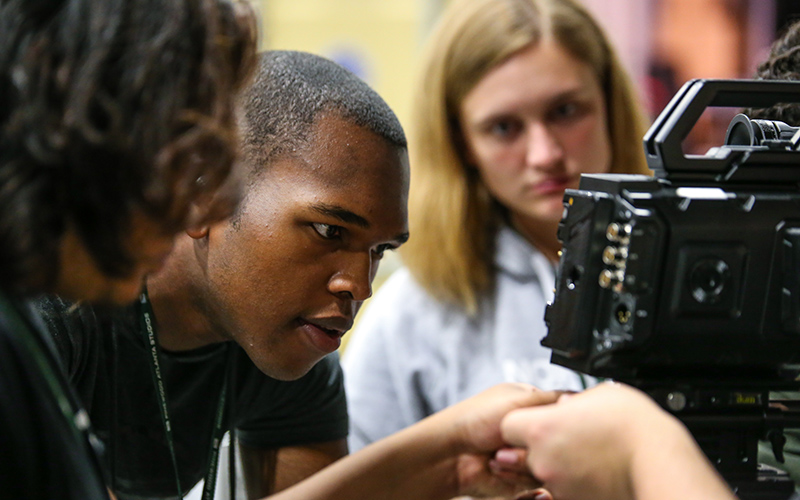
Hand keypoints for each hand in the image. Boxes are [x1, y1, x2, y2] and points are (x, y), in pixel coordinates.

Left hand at [428, 383, 560, 496]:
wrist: (449, 455)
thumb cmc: (474, 420)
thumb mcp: (518, 400)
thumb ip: (552, 399)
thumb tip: (582, 398)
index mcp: (531, 404)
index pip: (564, 412)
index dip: (568, 421)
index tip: (569, 425)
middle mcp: (531, 430)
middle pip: (560, 443)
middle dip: (544, 446)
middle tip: (520, 441)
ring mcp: (526, 455)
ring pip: (552, 467)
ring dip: (529, 464)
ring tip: (501, 455)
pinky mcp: (521, 478)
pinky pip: (539, 485)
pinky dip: (523, 479)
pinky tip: (502, 468)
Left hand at [499, 382, 734, 499]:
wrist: (658, 459)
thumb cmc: (631, 424)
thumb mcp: (596, 396)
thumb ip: (570, 402)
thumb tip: (564, 403)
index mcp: (541, 427)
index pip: (508, 426)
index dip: (521, 423)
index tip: (535, 421)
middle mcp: (543, 459)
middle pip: (520, 454)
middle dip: (534, 447)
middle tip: (562, 438)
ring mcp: (558, 484)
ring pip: (541, 475)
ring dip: (555, 466)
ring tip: (584, 453)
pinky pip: (562, 490)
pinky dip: (573, 482)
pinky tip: (593, 469)